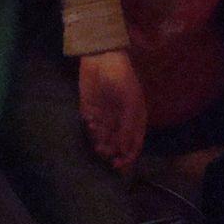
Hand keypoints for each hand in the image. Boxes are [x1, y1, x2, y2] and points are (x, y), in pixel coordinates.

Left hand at [79, 50, 146, 171]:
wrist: (101, 58)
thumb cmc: (122, 79)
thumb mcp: (130, 103)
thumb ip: (127, 127)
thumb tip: (123, 150)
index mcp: (135, 119)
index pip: (133, 144)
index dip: (127, 157)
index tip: (119, 165)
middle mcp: (119, 120)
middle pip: (116, 144)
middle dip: (111, 151)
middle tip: (105, 153)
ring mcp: (104, 116)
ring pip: (102, 137)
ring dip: (100, 142)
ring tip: (98, 142)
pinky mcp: (89, 110)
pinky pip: (90, 126)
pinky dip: (90, 129)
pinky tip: (90, 122)